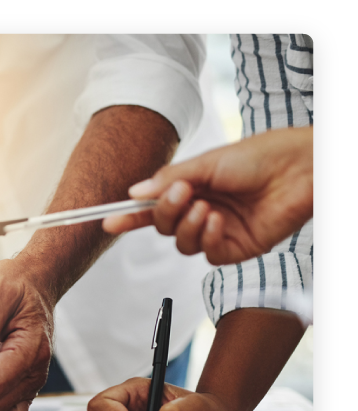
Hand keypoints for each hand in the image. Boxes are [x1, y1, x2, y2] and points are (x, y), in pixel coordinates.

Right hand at [103, 127, 313, 265]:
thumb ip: (170, 179)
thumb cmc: (261, 156)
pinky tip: (218, 221)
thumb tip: (135, 192)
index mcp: (194, 188)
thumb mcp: (209, 162)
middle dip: (162, 214)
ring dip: (186, 226)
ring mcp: (218, 231)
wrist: (302, 168)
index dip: (130, 215)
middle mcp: (202, 210)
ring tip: (206, 207)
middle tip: (179, 194)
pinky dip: (206, 237)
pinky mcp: (236, 248)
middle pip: (162, 226)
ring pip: (181, 243)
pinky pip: (206, 253)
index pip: (154, 206)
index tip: (108, 220)